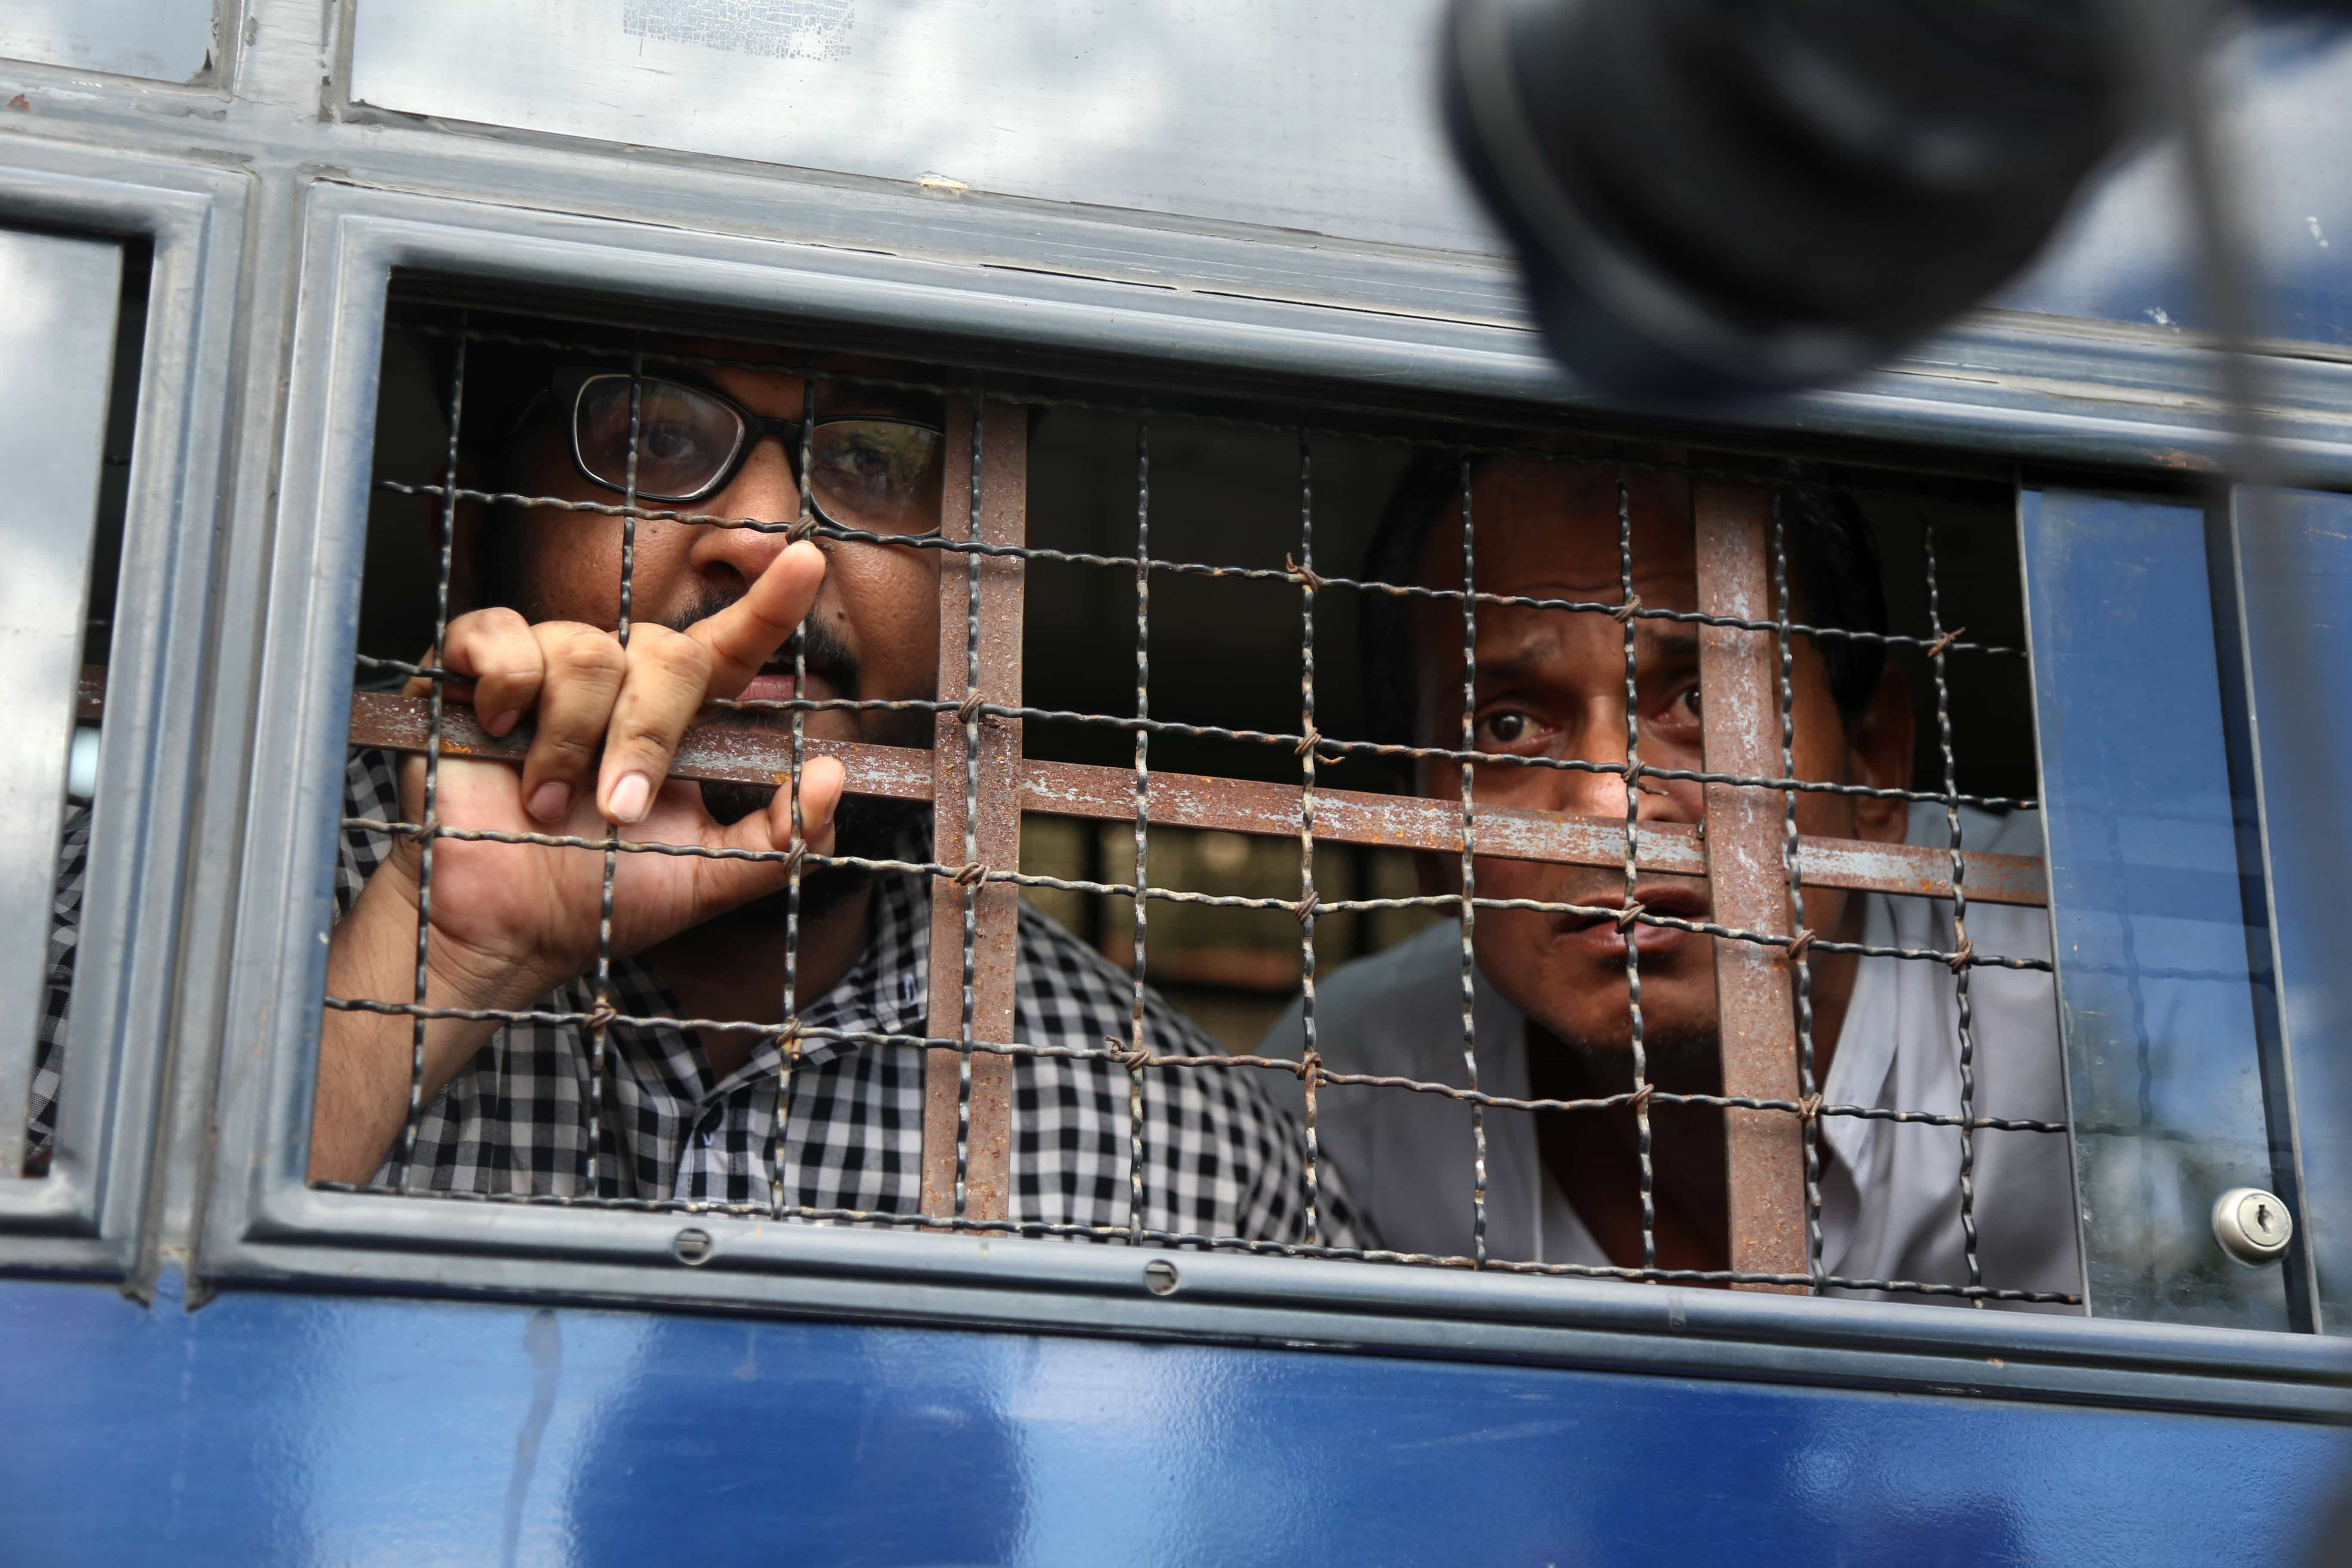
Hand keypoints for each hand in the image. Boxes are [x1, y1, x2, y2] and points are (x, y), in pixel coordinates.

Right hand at [380, 540, 844, 1013]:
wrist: (510, 931)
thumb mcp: (709, 877)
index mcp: (676, 716)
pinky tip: (499, 735)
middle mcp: (618, 680)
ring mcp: (546, 666)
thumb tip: (834, 777)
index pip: (732, 645)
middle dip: (648, 733)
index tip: (806, 561)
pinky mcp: (472, 665)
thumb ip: (783, 840)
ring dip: (573, 740)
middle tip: (619, 809)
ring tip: (549, 800)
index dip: (769, 604)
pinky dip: (508, 687)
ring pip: (587, 651)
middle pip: (665, 650)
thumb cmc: (600, 896)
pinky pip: (504, 635)